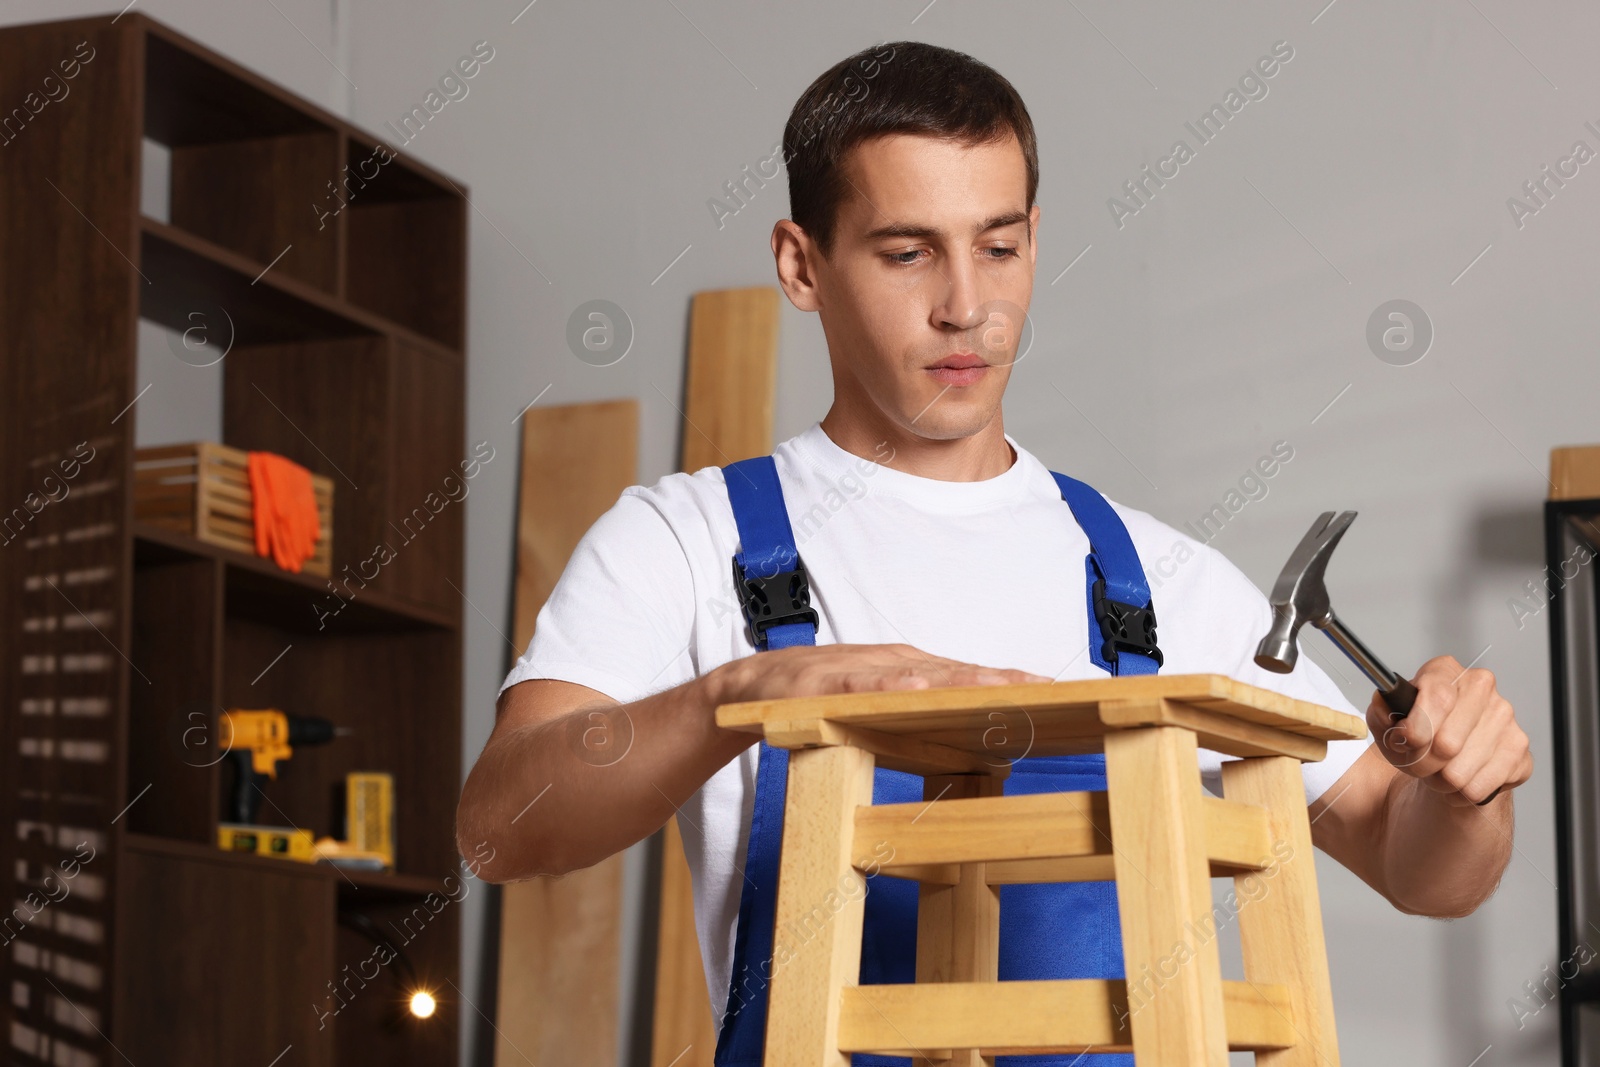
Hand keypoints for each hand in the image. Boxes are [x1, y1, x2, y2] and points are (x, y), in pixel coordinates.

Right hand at [706, 642, 1051, 707]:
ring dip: (963, 680)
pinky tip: (918, 686)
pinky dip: (894, 684)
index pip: (972, 680)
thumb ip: (921, 725)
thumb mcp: (880, 715)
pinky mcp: (829, 681)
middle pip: (959, 674)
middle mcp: (896, 665)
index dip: (1014, 684)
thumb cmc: (822, 700)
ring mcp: (864, 670)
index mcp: (912, 675)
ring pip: (921, 675)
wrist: (751, 688)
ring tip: (1003, 687)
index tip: (1060, 692)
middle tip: (1048, 689)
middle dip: (1005, 681)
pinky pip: (865, 684)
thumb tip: (980, 757)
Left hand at [1370, 655, 1532, 807]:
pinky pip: (1478, 789)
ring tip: (1436, 771)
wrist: (1447, 754)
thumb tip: (1384, 708)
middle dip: (1422, 763)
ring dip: (1439, 782)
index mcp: (1446, 671)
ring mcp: (1505, 718)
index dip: (1414, 730)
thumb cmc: (1418, 731)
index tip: (1403, 741)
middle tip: (1417, 762)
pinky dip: (1460, 794)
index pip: (1437, 699)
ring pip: (1460, 773)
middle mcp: (1481, 687)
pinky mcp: (1519, 751)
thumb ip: (1380, 712)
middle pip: (1447, 744)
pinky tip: (1458, 780)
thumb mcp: (1387, 719)